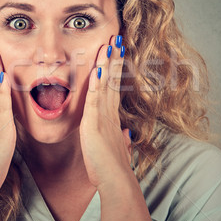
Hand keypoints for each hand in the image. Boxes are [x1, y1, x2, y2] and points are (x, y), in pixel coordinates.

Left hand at [79, 35, 132, 189]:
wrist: (116, 183)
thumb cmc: (112, 169)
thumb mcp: (115, 150)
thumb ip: (121, 139)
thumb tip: (125, 134)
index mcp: (111, 118)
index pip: (113, 87)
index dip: (114, 69)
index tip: (116, 52)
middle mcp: (110, 114)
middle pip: (112, 80)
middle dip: (114, 58)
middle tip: (116, 38)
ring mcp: (104, 118)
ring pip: (106, 85)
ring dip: (107, 64)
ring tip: (109, 44)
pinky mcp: (95, 125)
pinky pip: (96, 101)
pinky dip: (97, 85)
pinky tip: (98, 70)